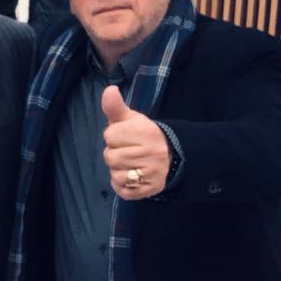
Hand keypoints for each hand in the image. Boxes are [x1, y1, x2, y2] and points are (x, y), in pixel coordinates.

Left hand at [101, 85, 169, 199]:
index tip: (125, 137)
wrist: (170, 157)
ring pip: (115, 174)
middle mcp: (152, 153)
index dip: (114, 136)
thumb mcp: (131, 119)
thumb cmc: (143, 136)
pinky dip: (121, 185)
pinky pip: (122, 190)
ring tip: (131, 164)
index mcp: (146, 132)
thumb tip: (109, 89)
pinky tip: (132, 177)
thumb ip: (116, 107)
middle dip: (115, 153)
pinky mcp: (149, 191)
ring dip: (118, 170)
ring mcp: (152, 173)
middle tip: (128, 151)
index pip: (110, 136)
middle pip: (110, 157)